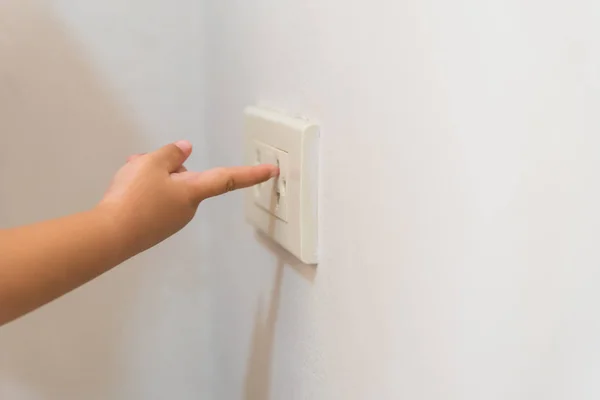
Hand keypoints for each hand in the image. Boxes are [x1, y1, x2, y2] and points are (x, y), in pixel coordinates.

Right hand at [99, 140, 277, 252]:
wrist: (109, 235)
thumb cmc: (134, 197)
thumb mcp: (150, 163)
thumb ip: (171, 154)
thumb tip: (185, 149)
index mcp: (194, 191)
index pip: (229, 179)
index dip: (252, 174)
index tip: (273, 171)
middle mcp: (188, 208)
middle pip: (184, 179)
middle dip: (165, 168)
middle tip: (140, 163)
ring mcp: (172, 221)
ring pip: (166, 188)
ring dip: (150, 178)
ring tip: (127, 178)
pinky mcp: (156, 228)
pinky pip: (154, 202)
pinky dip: (142, 192)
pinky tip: (124, 192)